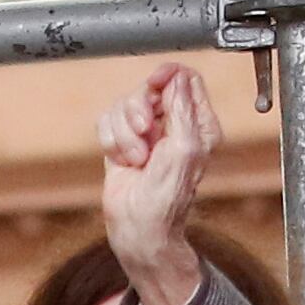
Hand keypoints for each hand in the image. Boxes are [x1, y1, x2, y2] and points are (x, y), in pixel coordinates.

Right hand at [94, 65, 220, 304]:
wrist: (138, 228)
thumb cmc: (166, 198)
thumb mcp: (184, 147)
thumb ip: (182, 108)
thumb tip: (178, 77)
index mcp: (198, 123)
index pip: (185, 79)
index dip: (167, 77)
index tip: (155, 86)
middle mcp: (172, 124)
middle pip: (149, 88)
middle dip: (139, 111)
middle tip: (144, 134)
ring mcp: (145, 133)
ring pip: (123, 104)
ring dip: (124, 133)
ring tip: (135, 159)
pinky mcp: (121, 142)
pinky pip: (106, 121)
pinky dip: (110, 141)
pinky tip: (121, 161)